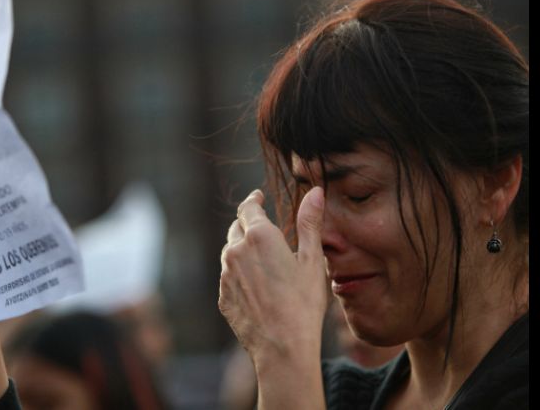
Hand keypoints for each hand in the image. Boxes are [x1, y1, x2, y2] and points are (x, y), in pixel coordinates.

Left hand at [218, 187, 328, 362]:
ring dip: (243, 251)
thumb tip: (316, 191)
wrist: (282, 347)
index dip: (253, 200)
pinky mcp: (223, 295)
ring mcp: (226, 274)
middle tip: (265, 232)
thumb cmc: (303, 303)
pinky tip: (257, 288)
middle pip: (237, 228)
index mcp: (259, 235)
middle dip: (249, 226)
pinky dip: (239, 275)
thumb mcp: (312, 260)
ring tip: (263, 263)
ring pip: (231, 253)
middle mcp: (236, 250)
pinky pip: (229, 277)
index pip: (248, 207)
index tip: (258, 197)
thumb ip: (310, 222)